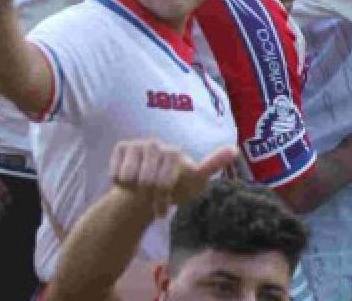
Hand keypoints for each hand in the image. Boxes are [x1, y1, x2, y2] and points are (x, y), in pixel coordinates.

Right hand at [110, 139, 238, 216]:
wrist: (145, 195)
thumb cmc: (172, 188)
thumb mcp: (194, 182)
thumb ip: (211, 165)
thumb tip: (234, 149)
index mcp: (175, 154)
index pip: (169, 170)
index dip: (164, 194)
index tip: (168, 206)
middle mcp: (158, 145)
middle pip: (149, 180)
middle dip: (150, 198)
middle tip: (153, 202)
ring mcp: (140, 145)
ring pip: (131, 176)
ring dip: (133, 191)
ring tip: (141, 191)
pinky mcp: (123, 147)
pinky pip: (117, 171)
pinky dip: (119, 183)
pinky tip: (127, 182)